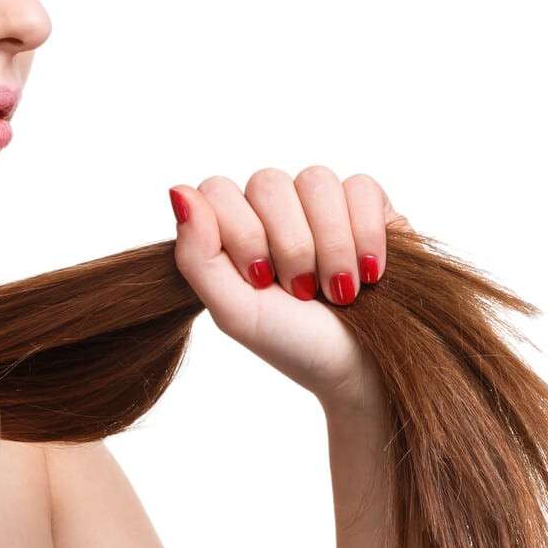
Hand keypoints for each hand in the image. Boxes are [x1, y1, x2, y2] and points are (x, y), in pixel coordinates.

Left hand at [167, 166, 408, 410]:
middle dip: (290, 246)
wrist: (361, 367)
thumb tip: (178, 192)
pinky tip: (369, 271)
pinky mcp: (367, 203)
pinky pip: (360, 187)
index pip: (218, 190)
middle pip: (268, 182)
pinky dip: (365, 235)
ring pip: (316, 180)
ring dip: (331, 246)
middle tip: (302, 291)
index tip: (261, 280)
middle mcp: (274, 208)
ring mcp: (320, 201)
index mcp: (234, 228)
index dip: (242, 233)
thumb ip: (196, 256)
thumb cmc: (293, 342)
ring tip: (339, 289)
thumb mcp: (234, 312)